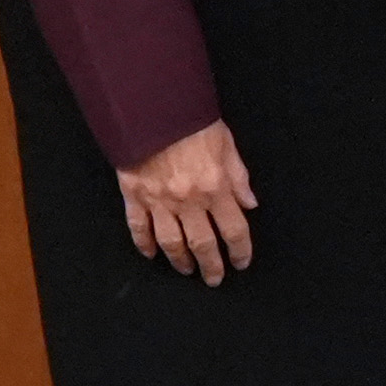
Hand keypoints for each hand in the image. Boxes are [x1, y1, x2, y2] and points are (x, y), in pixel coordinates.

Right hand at [117, 119, 256, 281]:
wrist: (150, 107)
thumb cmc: (191, 120)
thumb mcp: (225, 143)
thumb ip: (239, 176)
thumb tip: (250, 204)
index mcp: (215, 187)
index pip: (234, 229)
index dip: (240, 251)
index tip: (241, 262)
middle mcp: (189, 200)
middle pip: (203, 244)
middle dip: (211, 266)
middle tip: (214, 279)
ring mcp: (159, 201)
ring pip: (171, 243)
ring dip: (180, 261)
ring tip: (186, 270)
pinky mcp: (134, 196)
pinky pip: (139, 228)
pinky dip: (144, 244)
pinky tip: (150, 254)